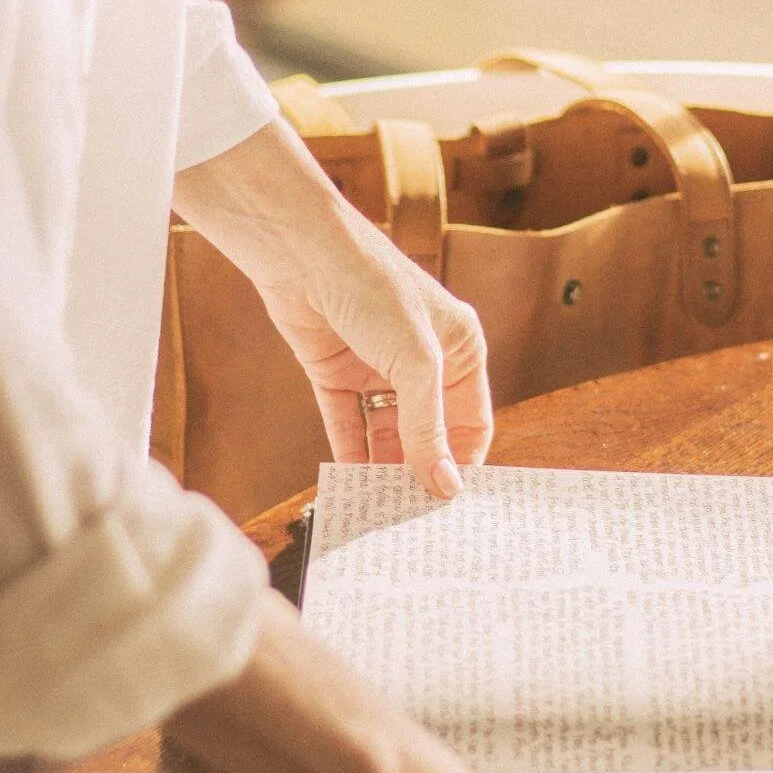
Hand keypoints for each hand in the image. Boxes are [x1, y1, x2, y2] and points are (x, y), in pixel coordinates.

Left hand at [173, 116, 492, 497]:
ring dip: (383, 470)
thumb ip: (429, 428)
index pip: (471, 422)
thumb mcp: (416, 362)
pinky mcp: (336, 373)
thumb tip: (444, 486)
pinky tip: (350, 489)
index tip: (452, 508)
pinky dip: (349, 456)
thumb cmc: (375, 289)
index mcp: (460, 349)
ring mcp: (377, 368)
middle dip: (420, 471)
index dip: (463, 462)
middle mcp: (422, 361)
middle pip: (427, 433)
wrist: (301, 253)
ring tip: (381, 513)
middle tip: (413, 520)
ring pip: (386, 434)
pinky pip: (348, 425)